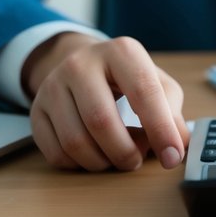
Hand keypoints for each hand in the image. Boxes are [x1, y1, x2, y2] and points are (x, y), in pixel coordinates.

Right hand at [22, 32, 189, 171]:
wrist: (81, 64)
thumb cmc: (127, 78)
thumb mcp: (156, 82)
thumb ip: (171, 110)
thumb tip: (179, 144)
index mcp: (120, 52)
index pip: (143, 92)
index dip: (161, 129)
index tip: (172, 156)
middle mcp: (81, 64)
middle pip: (101, 121)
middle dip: (125, 152)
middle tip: (136, 161)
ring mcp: (53, 86)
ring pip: (75, 142)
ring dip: (102, 162)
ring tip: (116, 155)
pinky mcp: (36, 110)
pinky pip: (56, 153)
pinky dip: (80, 164)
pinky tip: (94, 153)